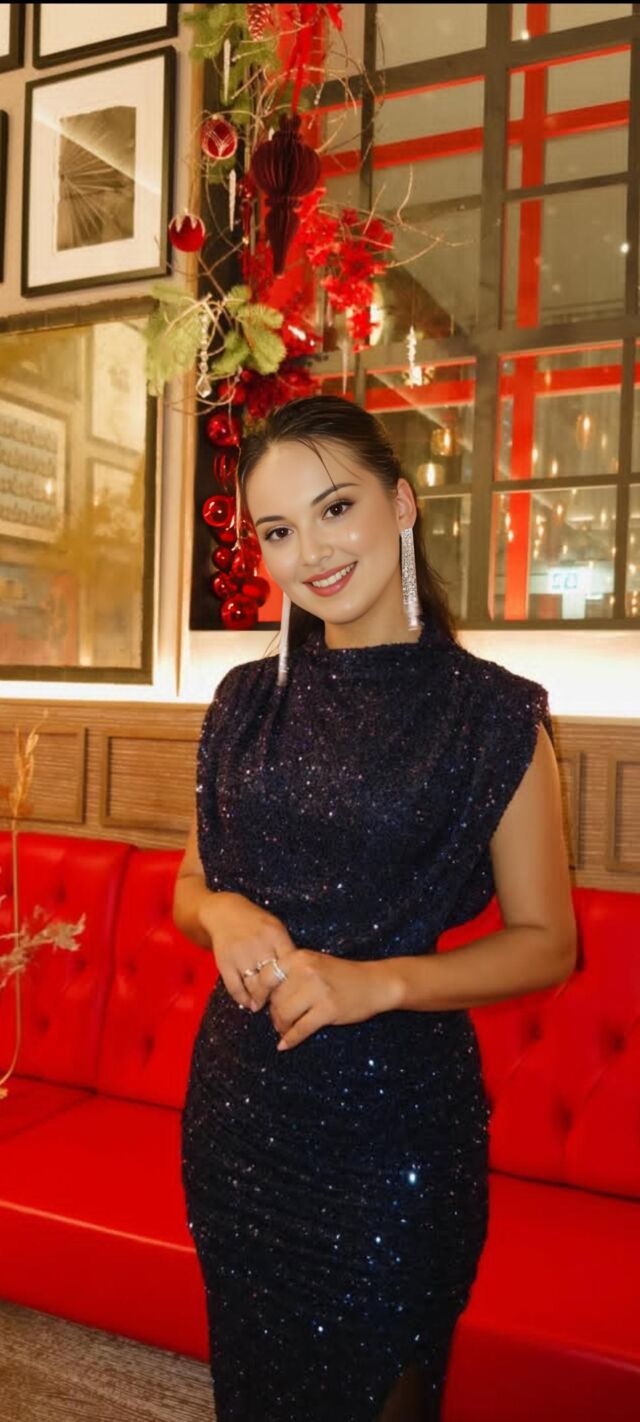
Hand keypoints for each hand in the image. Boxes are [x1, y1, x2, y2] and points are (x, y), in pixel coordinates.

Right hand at [198, 892, 297, 1010]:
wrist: (224, 913)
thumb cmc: (256, 923)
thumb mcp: (275, 929)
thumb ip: (286, 950)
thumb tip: (295, 978)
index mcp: (275, 935)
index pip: (288, 965)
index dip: (292, 983)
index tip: (294, 992)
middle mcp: (258, 945)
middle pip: (272, 978)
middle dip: (276, 995)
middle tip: (278, 1003)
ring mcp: (240, 954)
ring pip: (254, 986)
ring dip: (259, 999)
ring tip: (263, 1003)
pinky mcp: (224, 963)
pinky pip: (235, 987)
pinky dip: (242, 999)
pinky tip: (248, 1003)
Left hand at [263, 951, 397, 1050]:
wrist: (374, 983)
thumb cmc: (341, 975)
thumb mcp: (313, 963)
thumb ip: (290, 974)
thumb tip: (262, 997)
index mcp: (299, 957)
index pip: (265, 976)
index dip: (257, 994)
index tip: (256, 1005)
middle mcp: (306, 971)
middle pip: (275, 999)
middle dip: (274, 1014)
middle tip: (278, 1022)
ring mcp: (318, 990)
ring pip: (285, 1015)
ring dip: (281, 1027)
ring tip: (285, 1030)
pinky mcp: (328, 1009)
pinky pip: (301, 1029)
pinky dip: (291, 1039)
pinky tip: (285, 1044)